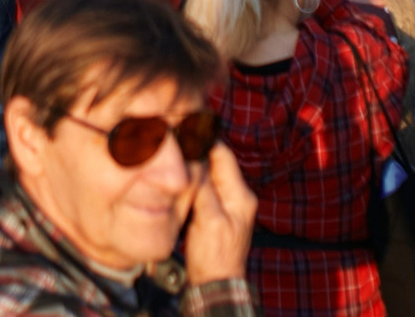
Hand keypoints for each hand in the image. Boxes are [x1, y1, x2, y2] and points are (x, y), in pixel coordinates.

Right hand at [180, 141, 256, 286]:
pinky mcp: (217, 213)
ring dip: (194, 167)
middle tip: (175, 142)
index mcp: (240, 195)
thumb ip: (203, 187)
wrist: (216, 285)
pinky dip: (193, 182)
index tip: (184, 130)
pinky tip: (179, 180)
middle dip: (197, 152)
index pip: (224, 155)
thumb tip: (195, 158)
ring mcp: (228, 205)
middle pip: (217, 163)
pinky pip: (206, 189)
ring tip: (174, 157)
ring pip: (210, 175)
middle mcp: (238, 196)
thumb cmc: (214, 256)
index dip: (204, 141)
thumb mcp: (208, 219)